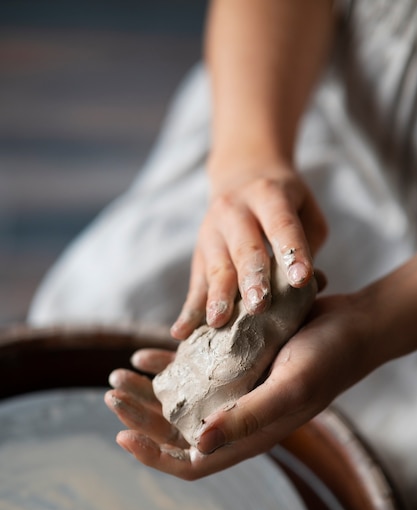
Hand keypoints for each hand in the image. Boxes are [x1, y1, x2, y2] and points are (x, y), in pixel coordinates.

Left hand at [105, 291, 372, 479]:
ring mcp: (232, 390)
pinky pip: (190, 370)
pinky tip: (143, 355)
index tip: (122, 436)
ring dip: (146, 391)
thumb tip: (196, 445)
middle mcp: (236, 417)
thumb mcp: (289, 389)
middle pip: (176, 429)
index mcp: (249, 436)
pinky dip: (165, 365)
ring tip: (117, 375)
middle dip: (141, 415)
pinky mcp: (232, 364)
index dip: (155, 456)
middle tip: (113, 394)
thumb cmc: (327, 360)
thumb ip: (246, 417)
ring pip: (178, 399)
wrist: (350, 326)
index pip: (193, 463)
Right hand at [170, 168, 327, 339]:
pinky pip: (195, 285)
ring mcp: (211, 232)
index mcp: (268, 196)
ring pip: (217, 268)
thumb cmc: (284, 204)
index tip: (302, 280)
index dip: (292, 252)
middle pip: (245, 248)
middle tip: (260, 306)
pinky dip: (189, 310)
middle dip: (252, 279)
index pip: (282, 226)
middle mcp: (235, 211)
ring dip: (218, 297)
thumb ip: (309, 245)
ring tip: (219, 322)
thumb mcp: (305, 211)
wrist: (241, 176)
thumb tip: (313, 286)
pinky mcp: (199, 254)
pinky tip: (181, 331)